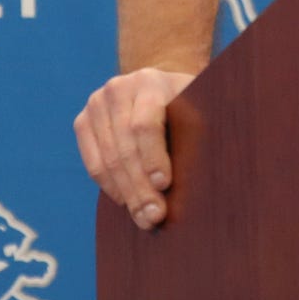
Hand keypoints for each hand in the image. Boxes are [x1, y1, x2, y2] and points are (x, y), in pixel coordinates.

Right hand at [74, 67, 196, 229]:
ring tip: (144, 217)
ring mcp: (97, 104)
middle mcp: (118, 89)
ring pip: (108, 159)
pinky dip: (110, 187)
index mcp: (150, 82)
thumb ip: (200, 129)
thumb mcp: (200, 105)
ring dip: (127, 194)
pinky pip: (93, 163)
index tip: (165, 185)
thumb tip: (215, 168)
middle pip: (125, 147)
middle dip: (140, 187)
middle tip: (155, 216)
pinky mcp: (83, 121)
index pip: (145, 125)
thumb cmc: (188, 103)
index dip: (154, 157)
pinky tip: (127, 202)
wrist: (157, 87)